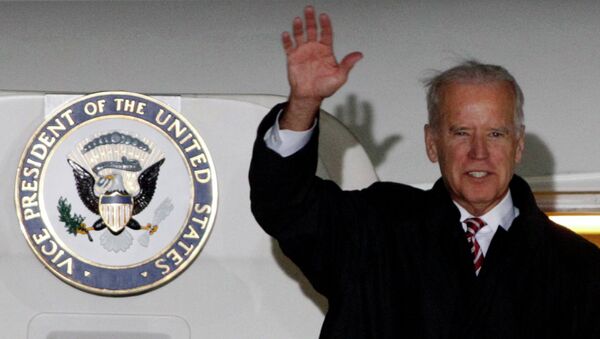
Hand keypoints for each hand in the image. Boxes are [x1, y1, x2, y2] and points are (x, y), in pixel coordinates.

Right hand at [280, 6, 362, 129]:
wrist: (309, 96)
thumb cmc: (324, 88)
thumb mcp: (340, 77)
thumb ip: (347, 64)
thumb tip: (359, 55)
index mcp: (326, 51)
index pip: (326, 33)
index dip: (325, 25)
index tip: (324, 16)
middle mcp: (314, 49)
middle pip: (312, 30)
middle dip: (311, 19)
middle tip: (309, 9)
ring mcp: (303, 52)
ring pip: (300, 35)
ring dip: (298, 27)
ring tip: (298, 20)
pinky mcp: (293, 58)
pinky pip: (289, 46)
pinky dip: (287, 40)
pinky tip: (286, 34)